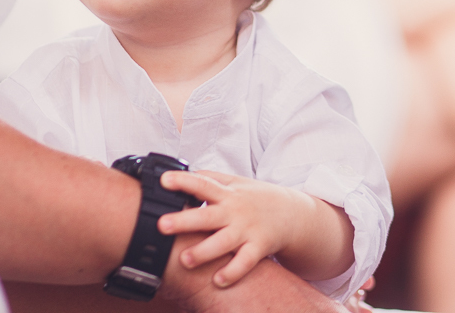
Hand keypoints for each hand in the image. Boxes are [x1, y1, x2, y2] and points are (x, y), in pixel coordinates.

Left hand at [158, 170, 310, 287]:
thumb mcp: (235, 182)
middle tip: (162, 225)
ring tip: (185, 260)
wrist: (292, 213)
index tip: (164, 181)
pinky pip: (245, 262)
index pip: (203, 183)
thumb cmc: (256, 198)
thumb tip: (183, 173)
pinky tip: (218, 280)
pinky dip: (232, 272)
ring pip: (223, 243)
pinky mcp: (259, 247)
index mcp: (227, 193)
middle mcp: (235, 211)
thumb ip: (210, 179)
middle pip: (207, 216)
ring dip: (204, 252)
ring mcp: (247, 230)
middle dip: (184, 221)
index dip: (183, 181)